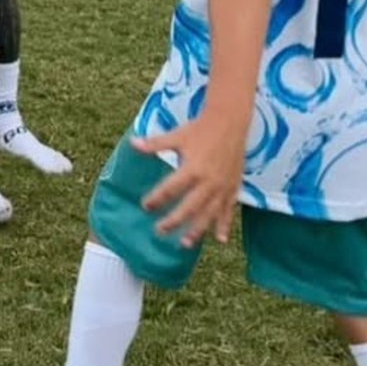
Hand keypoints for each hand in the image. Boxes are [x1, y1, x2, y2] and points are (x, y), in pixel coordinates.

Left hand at [132, 117, 246, 246]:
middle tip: (159, 230)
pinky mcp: (233, 188)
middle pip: (189, 207)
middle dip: (173, 221)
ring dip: (197, 230)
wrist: (231, 122)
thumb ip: (155, 144)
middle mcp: (208, 182)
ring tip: (184, 243)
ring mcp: (222, 187)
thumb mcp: (177, 136)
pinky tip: (220, 240)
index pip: (170, 189)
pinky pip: (229, 210)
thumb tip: (133, 143)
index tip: (146, 206)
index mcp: (192, 168)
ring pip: (209, 214)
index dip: (157, 199)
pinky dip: (224, 225)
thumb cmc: (201, 129)